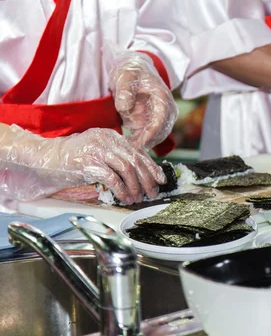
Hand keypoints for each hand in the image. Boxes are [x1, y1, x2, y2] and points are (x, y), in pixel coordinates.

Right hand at [0, 125, 165, 202]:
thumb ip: (116, 159)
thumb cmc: (72, 160)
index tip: (161, 180)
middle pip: (135, 161)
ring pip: (127, 169)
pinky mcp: (89, 163)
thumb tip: (139, 174)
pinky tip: (124, 198)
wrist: (44, 158)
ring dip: (135, 187)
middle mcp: (106, 140)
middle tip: (152, 193)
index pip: (138, 152)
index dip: (152, 167)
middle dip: (147, 179)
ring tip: (137, 198)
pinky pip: (112, 178)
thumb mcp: (98, 154)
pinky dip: (122, 190)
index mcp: (111, 137)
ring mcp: (98, 150)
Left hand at [106, 45, 177, 149]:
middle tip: (127, 153)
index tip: (138, 145)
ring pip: (153, 138)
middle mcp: (165, 110)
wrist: (134, 68)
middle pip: (159, 133)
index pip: (160, 121)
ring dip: (140, 145)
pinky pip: (145, 137)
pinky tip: (124, 146)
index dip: (150, 135)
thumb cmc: (131, 70)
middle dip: (144, 144)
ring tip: (123, 151)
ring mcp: (158, 118)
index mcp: (163, 98)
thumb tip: (123, 107)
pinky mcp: (149, 123)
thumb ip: (124, 91)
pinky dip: (136, 143)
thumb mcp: (125, 75)